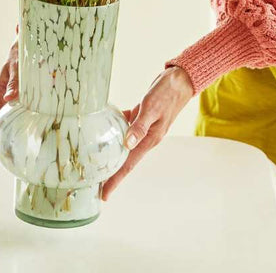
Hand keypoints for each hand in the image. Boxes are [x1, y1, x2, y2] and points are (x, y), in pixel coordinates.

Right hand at [0, 32, 19, 156]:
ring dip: (3, 130)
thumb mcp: (18, 68)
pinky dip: (14, 120)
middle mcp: (0, 95)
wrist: (24, 44)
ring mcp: (7, 95)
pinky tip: (24, 128)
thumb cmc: (21, 55)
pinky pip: (12, 109)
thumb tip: (9, 98)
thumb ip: (14, 82)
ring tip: (9, 146)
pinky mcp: (16, 93)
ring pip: (3, 116)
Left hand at [99, 65, 194, 201]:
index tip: (103, 196)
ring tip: (97, 162)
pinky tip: (107, 125)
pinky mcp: (143, 117)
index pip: (129, 165)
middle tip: (94, 184)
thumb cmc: (167, 92)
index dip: (115, 180)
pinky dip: (117, 128)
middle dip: (111, 172)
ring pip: (125, 145)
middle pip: (125, 159)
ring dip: (112, 154)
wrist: (181, 79)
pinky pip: (127, 127)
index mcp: (150, 139)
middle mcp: (147, 137)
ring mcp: (146, 128)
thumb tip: (127, 144)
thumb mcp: (152, 107)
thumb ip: (139, 126)